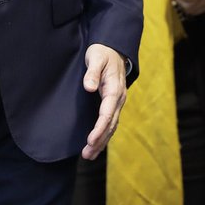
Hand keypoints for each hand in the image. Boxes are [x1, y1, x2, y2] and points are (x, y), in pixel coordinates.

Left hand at [81, 43, 127, 159]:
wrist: (113, 48)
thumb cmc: (102, 52)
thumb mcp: (96, 58)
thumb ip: (92, 72)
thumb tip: (89, 87)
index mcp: (115, 90)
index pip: (107, 114)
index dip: (99, 129)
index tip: (90, 140)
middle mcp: (118, 99)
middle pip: (110, 124)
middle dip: (99, 141)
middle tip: (86, 154)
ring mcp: (117, 102)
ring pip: (111, 126)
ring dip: (101, 141)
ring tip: (88, 155)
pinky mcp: (113, 103)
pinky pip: (110, 122)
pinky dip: (104, 135)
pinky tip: (96, 144)